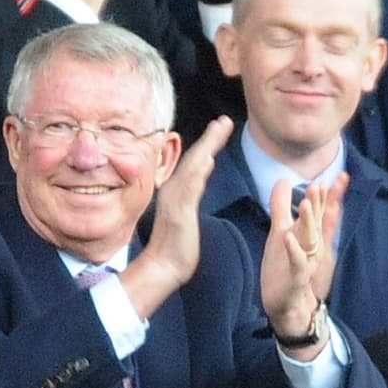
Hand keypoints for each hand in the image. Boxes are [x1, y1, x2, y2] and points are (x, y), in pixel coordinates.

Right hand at [120, 116, 232, 317]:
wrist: (163, 267)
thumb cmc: (177, 245)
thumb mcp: (187, 213)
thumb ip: (193, 190)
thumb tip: (202, 170)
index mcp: (178, 190)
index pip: (195, 162)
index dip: (208, 143)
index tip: (220, 126)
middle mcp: (174, 190)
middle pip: (195, 158)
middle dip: (210, 138)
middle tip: (224, 120)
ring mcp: (175, 200)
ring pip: (193, 168)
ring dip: (206, 147)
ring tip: (218, 130)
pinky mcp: (178, 213)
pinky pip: (189, 189)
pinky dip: (197, 173)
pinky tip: (207, 160)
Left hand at [260, 173, 348, 359]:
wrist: (291, 309)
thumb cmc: (288, 269)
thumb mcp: (283, 233)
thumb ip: (283, 207)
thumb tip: (284, 180)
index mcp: (312, 237)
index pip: (323, 212)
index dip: (330, 195)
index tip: (341, 176)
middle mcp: (313, 248)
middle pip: (319, 223)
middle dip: (320, 203)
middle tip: (320, 183)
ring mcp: (307, 263)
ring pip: (310, 240)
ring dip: (308, 222)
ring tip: (305, 203)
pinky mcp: (296, 279)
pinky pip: (297, 263)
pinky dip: (294, 251)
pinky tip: (288, 237)